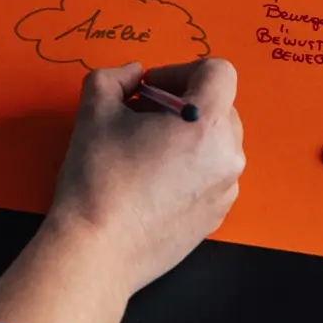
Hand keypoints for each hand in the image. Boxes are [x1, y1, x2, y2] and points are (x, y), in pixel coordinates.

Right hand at [46, 59, 245, 295]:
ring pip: (215, 143)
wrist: (97, 252)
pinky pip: (210, 176)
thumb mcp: (94, 110)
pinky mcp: (215, 219)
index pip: (218, 71)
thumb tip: (132, 75)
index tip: (147, 90)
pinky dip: (188, 168)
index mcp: (208, 124)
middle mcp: (229, 157)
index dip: (180, 69)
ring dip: (185, 136)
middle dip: (181, 102)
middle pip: (219, 106)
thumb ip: (113, 77)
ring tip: (144, 152)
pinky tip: (150, 184)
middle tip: (140, 116)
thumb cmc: (98, 178)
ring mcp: (225, 192)